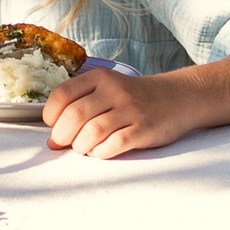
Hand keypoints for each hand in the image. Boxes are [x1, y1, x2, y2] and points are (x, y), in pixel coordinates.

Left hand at [43, 46, 229, 157]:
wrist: (179, 98)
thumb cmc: (135, 98)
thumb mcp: (108, 90)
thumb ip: (81, 106)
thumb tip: (52, 140)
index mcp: (100, 77)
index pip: (62, 94)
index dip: (51, 115)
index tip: (53, 126)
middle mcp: (114, 90)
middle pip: (75, 115)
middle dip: (62, 135)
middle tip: (64, 144)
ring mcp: (131, 110)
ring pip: (92, 131)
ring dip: (81, 146)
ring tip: (84, 148)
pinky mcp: (144, 129)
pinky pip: (114, 145)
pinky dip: (101, 153)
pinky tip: (101, 152)